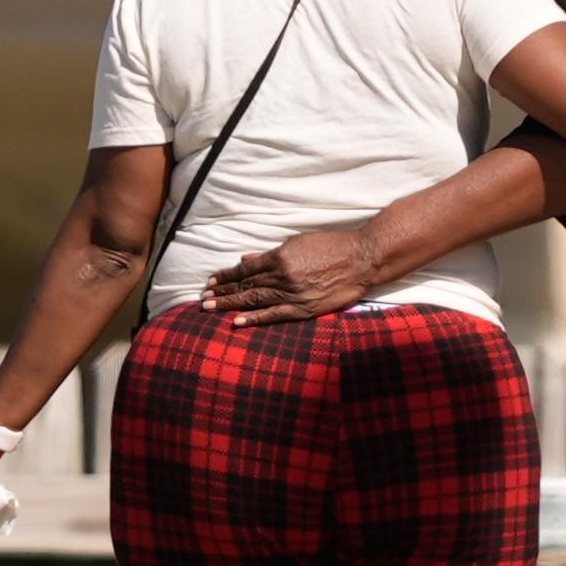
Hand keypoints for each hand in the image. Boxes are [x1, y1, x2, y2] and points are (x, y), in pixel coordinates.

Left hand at [204, 227, 376, 328]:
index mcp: (280, 257)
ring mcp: (293, 293)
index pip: (246, 268)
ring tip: (211, 307)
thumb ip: (272, 254)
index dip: (227, 275)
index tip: (212, 280)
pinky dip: (255, 318)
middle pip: (246, 285)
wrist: (363, 260)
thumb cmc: (332, 246)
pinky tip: (237, 322)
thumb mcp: (299, 243)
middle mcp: (283, 275)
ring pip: (255, 299)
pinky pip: (275, 314)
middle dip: (223, 291)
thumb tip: (246, 261)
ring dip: (231, 304)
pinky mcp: (304, 308)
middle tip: (203, 298)